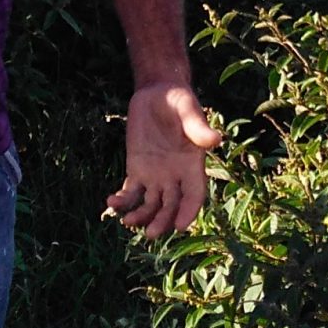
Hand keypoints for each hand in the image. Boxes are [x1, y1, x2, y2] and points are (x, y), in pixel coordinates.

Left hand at [108, 84, 221, 238]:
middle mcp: (176, 177)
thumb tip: (216, 140)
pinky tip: (112, 202)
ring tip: (127, 222)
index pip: (194, 196)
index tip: (181, 226)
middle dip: (162, 221)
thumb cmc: (178, 100)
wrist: (157, 93)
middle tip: (151, 233)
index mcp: (192, 166)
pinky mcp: (137, 170)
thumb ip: (198, 127)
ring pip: (151, 205)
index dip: (189, 211)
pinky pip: (131, 192)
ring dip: (141, 217)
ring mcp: (156, 176)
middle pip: (171, 207)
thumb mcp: (188, 110)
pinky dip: (123, 201)